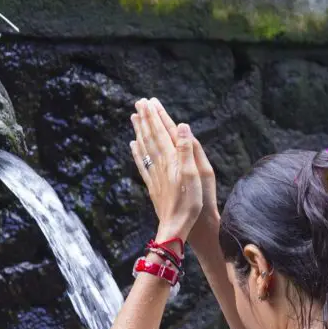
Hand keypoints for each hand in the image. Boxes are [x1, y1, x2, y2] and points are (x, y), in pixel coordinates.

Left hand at [142, 99, 218, 243]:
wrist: (175, 227)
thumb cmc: (189, 203)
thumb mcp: (194, 175)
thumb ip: (186, 149)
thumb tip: (181, 125)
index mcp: (171, 159)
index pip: (161, 132)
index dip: (155, 116)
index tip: (149, 101)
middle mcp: (160, 164)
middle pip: (150, 137)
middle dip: (145, 119)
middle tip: (139, 102)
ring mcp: (154, 175)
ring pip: (144, 148)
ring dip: (140, 131)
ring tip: (134, 117)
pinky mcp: (152, 185)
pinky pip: (142, 164)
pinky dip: (137, 152)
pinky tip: (133, 145)